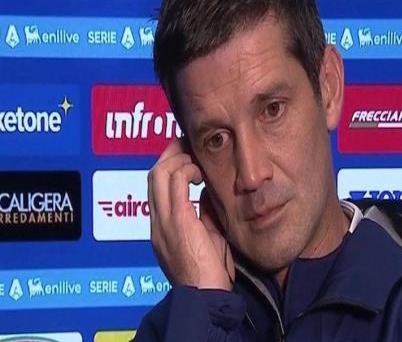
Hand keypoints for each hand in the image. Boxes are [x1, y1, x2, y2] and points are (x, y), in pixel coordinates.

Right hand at [148, 139, 233, 289]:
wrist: (205, 297)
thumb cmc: (208, 272)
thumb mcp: (205, 236)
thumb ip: (202, 212)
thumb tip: (207, 190)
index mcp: (162, 226)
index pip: (157, 187)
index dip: (169, 165)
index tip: (185, 153)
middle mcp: (157, 222)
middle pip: (153, 175)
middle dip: (170, 154)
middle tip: (187, 145)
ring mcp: (163, 221)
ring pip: (159, 174)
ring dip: (178, 159)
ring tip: (194, 158)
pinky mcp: (176, 221)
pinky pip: (175, 183)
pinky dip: (186, 170)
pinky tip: (199, 174)